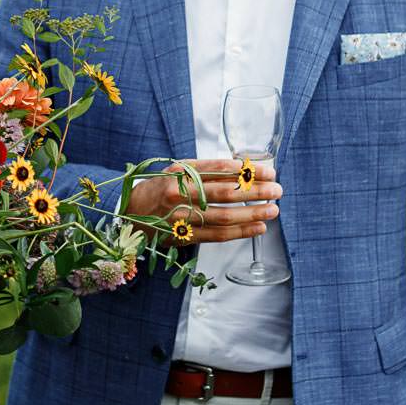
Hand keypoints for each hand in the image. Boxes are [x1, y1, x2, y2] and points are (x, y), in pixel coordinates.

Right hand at [127, 158, 281, 244]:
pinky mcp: (183, 236)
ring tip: (273, 210)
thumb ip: (205, 170)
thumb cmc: (158, 188)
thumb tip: (244, 170)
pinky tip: (258, 228)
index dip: (247, 170)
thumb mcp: (176, 171)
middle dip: (255, 191)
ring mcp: (181, 216)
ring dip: (252, 214)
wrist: (129, 212)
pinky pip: (217, 235)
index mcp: (179, 172)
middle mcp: (179, 193)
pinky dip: (240, 232)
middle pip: (224, 192)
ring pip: (223, 216)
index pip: (219, 168)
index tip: (268, 171)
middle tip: (277, 190)